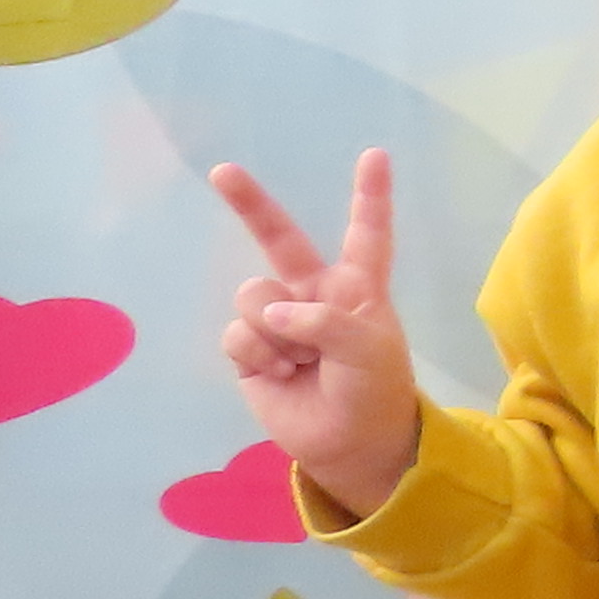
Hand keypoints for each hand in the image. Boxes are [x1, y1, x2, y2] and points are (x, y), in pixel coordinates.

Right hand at [207, 151, 422, 518]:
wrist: (352, 444)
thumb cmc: (374, 390)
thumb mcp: (369, 351)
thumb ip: (325, 322)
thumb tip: (274, 313)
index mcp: (357, 287)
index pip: (365, 234)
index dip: (369, 196)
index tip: (376, 154)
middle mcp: (313, 294)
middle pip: (278, 240)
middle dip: (249, 204)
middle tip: (222, 170)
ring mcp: (277, 321)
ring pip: (253, 296)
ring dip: (275, 331)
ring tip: (301, 362)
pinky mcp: (249, 350)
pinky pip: (238, 334)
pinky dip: (258, 355)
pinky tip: (280, 374)